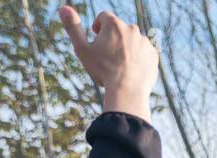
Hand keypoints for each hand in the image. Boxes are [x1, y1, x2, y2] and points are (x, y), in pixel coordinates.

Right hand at [59, 7, 157, 122]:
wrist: (128, 90)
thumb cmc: (103, 70)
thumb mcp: (82, 49)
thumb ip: (73, 27)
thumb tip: (63, 8)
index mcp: (114, 23)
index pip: (103, 17)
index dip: (98, 27)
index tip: (96, 37)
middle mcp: (132, 29)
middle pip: (119, 29)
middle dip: (112, 37)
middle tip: (107, 54)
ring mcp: (145, 42)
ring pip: (132, 40)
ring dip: (126, 47)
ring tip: (119, 63)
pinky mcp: (154, 55)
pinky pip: (144, 52)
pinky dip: (138, 58)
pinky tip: (131, 69)